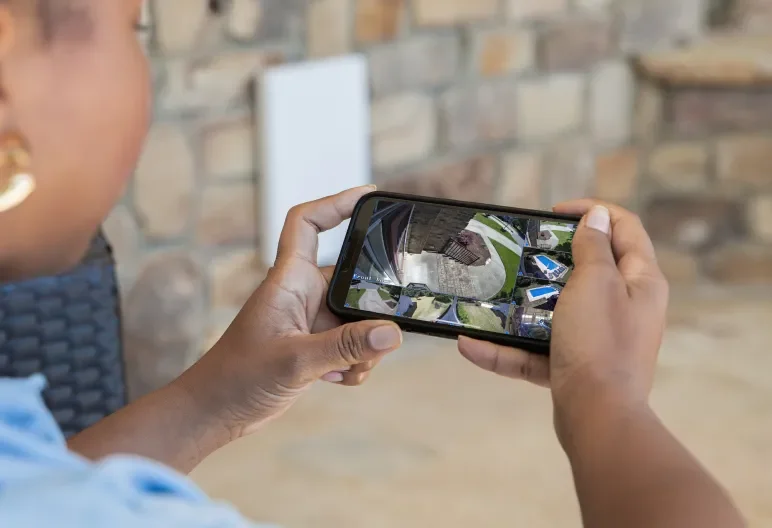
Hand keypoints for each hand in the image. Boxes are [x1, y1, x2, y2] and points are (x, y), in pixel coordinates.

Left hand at [178, 186, 402, 439]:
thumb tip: (392, 333)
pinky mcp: (313, 345)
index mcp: (289, 279)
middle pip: (353, 278)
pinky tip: (338, 379)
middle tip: (385, 327)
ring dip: (363, 344)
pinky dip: (354, 362)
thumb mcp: (295, 360)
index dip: (336, 203)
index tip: (370, 195)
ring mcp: (309, 320)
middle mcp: (302, 293)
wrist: (215, 411)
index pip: (308, 223)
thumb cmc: (237, 377)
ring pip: (356, 318)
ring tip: (351, 367)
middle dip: (373, 306)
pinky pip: (350, 343)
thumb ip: (345, 347)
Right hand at [457, 201, 668, 422]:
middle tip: (518, 252)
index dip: (592, 211)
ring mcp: (597, 339)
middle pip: (587, 269)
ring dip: (518, 306)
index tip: (551, 213)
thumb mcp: (596, 283)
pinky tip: (470, 345)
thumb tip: (599, 218)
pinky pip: (536, 350)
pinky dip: (506, 349)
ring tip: (487, 295)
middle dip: (547, 259)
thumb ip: (594, 248)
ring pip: (554, 311)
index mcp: (640, 281)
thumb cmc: (600, 342)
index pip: (624, 228)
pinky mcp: (573, 366)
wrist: (597, 417)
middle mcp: (624, 307)